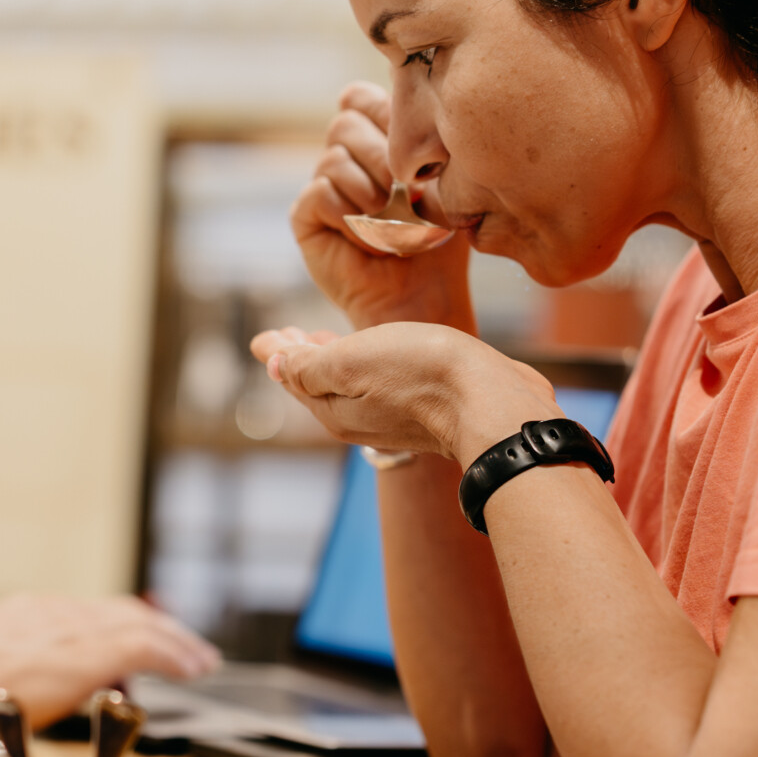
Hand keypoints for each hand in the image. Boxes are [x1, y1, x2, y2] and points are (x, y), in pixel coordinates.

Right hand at [0, 595, 219, 724]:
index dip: (129, 624)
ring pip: (142, 624)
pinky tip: (193, 668)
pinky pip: (144, 645)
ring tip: (201, 659)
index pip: (95, 614)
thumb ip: (14, 667)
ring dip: (177, 641)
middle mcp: (61, 614)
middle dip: (163, 628)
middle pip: (125, 612)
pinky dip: (174, 654)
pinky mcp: (90, 652)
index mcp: (35, 613)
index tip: (150, 635)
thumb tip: (28, 690)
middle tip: (191, 648)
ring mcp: (76, 630)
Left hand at [259, 322, 557, 462]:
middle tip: (286, 336)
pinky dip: (366, 364)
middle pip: (320, 384)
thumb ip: (310, 366)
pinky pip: (382, 385)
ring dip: (333, 360)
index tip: (263, 337)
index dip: (279, 354)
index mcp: (335, 410)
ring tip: (321, 339)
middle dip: (302, 357)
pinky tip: (377, 353)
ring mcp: (395, 418)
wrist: (494, 403)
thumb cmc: (422, 375)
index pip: (295, 379)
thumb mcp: (351, 362)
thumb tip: (276, 365)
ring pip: (351, 385)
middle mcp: (361, 420)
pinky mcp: (427, 410)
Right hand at [293, 82, 475, 330]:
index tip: (410, 146)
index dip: (381, 112)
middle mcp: (343, 160)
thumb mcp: (441, 182)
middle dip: (380, 155)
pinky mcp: (305, 217)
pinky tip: (370, 242)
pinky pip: (319, 193)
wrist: (422, 296)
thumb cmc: (437, 242)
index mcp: (373, 142)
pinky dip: (351, 218)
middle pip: (343, 123)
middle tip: (404, 192)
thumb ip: (419, 140)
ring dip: (371, 192)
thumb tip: (409, 108)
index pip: (357, 97)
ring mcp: (321, 188)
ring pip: (333, 158)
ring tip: (390, 223)